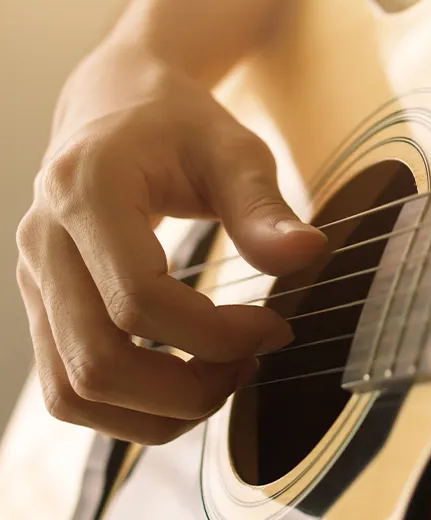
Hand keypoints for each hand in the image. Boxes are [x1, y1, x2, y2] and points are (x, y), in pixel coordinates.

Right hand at [16, 41, 326, 445]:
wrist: (116, 107)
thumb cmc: (179, 126)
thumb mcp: (233, 150)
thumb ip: (264, 206)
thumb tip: (309, 255)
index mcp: (87, 190)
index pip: (139, 300)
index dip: (216, 335)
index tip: (274, 329)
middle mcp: (43, 240)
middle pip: (97, 363)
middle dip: (187, 390)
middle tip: (251, 365)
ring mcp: (32, 278)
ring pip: (73, 392)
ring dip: (155, 413)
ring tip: (220, 381)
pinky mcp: (42, 303)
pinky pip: (67, 388)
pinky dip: (127, 410)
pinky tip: (182, 383)